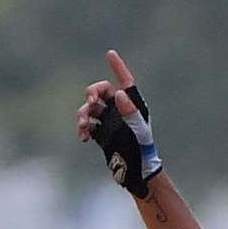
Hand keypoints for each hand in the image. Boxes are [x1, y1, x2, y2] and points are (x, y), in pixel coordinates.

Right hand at [76, 48, 160, 195]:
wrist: (138, 174)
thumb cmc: (144, 152)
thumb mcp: (139, 132)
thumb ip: (130, 113)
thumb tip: (118, 94)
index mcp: (133, 106)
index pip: (125, 82)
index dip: (118, 68)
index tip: (110, 54)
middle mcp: (120, 111)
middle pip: (101, 92)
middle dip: (92, 93)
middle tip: (90, 100)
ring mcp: (110, 122)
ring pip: (91, 108)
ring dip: (83, 113)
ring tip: (83, 124)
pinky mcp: (101, 134)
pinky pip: (88, 125)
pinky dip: (83, 128)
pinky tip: (83, 136)